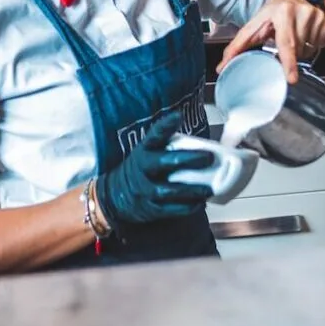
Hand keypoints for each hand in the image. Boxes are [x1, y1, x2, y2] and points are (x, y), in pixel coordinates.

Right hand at [94, 113, 213, 232]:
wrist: (114, 195)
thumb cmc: (142, 168)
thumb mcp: (148, 152)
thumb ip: (168, 146)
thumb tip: (204, 143)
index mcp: (144, 150)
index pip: (154, 135)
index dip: (166, 125)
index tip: (179, 116)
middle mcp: (143, 167)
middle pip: (164, 161)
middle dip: (187, 159)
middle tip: (208, 157)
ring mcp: (145, 189)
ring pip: (169, 189)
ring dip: (191, 189)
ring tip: (209, 188)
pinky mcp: (149, 208)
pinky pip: (169, 209)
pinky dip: (186, 207)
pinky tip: (200, 203)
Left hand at [216, 0, 324, 84]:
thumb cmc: (276, 11)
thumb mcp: (257, 23)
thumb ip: (239, 45)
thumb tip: (222, 68)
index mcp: (279, 12)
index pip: (284, 42)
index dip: (288, 62)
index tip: (291, 79)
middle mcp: (298, 12)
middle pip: (295, 49)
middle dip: (288, 57)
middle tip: (286, 61)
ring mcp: (315, 17)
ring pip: (306, 50)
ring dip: (298, 51)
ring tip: (292, 36)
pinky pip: (317, 46)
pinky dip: (309, 45)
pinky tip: (304, 34)